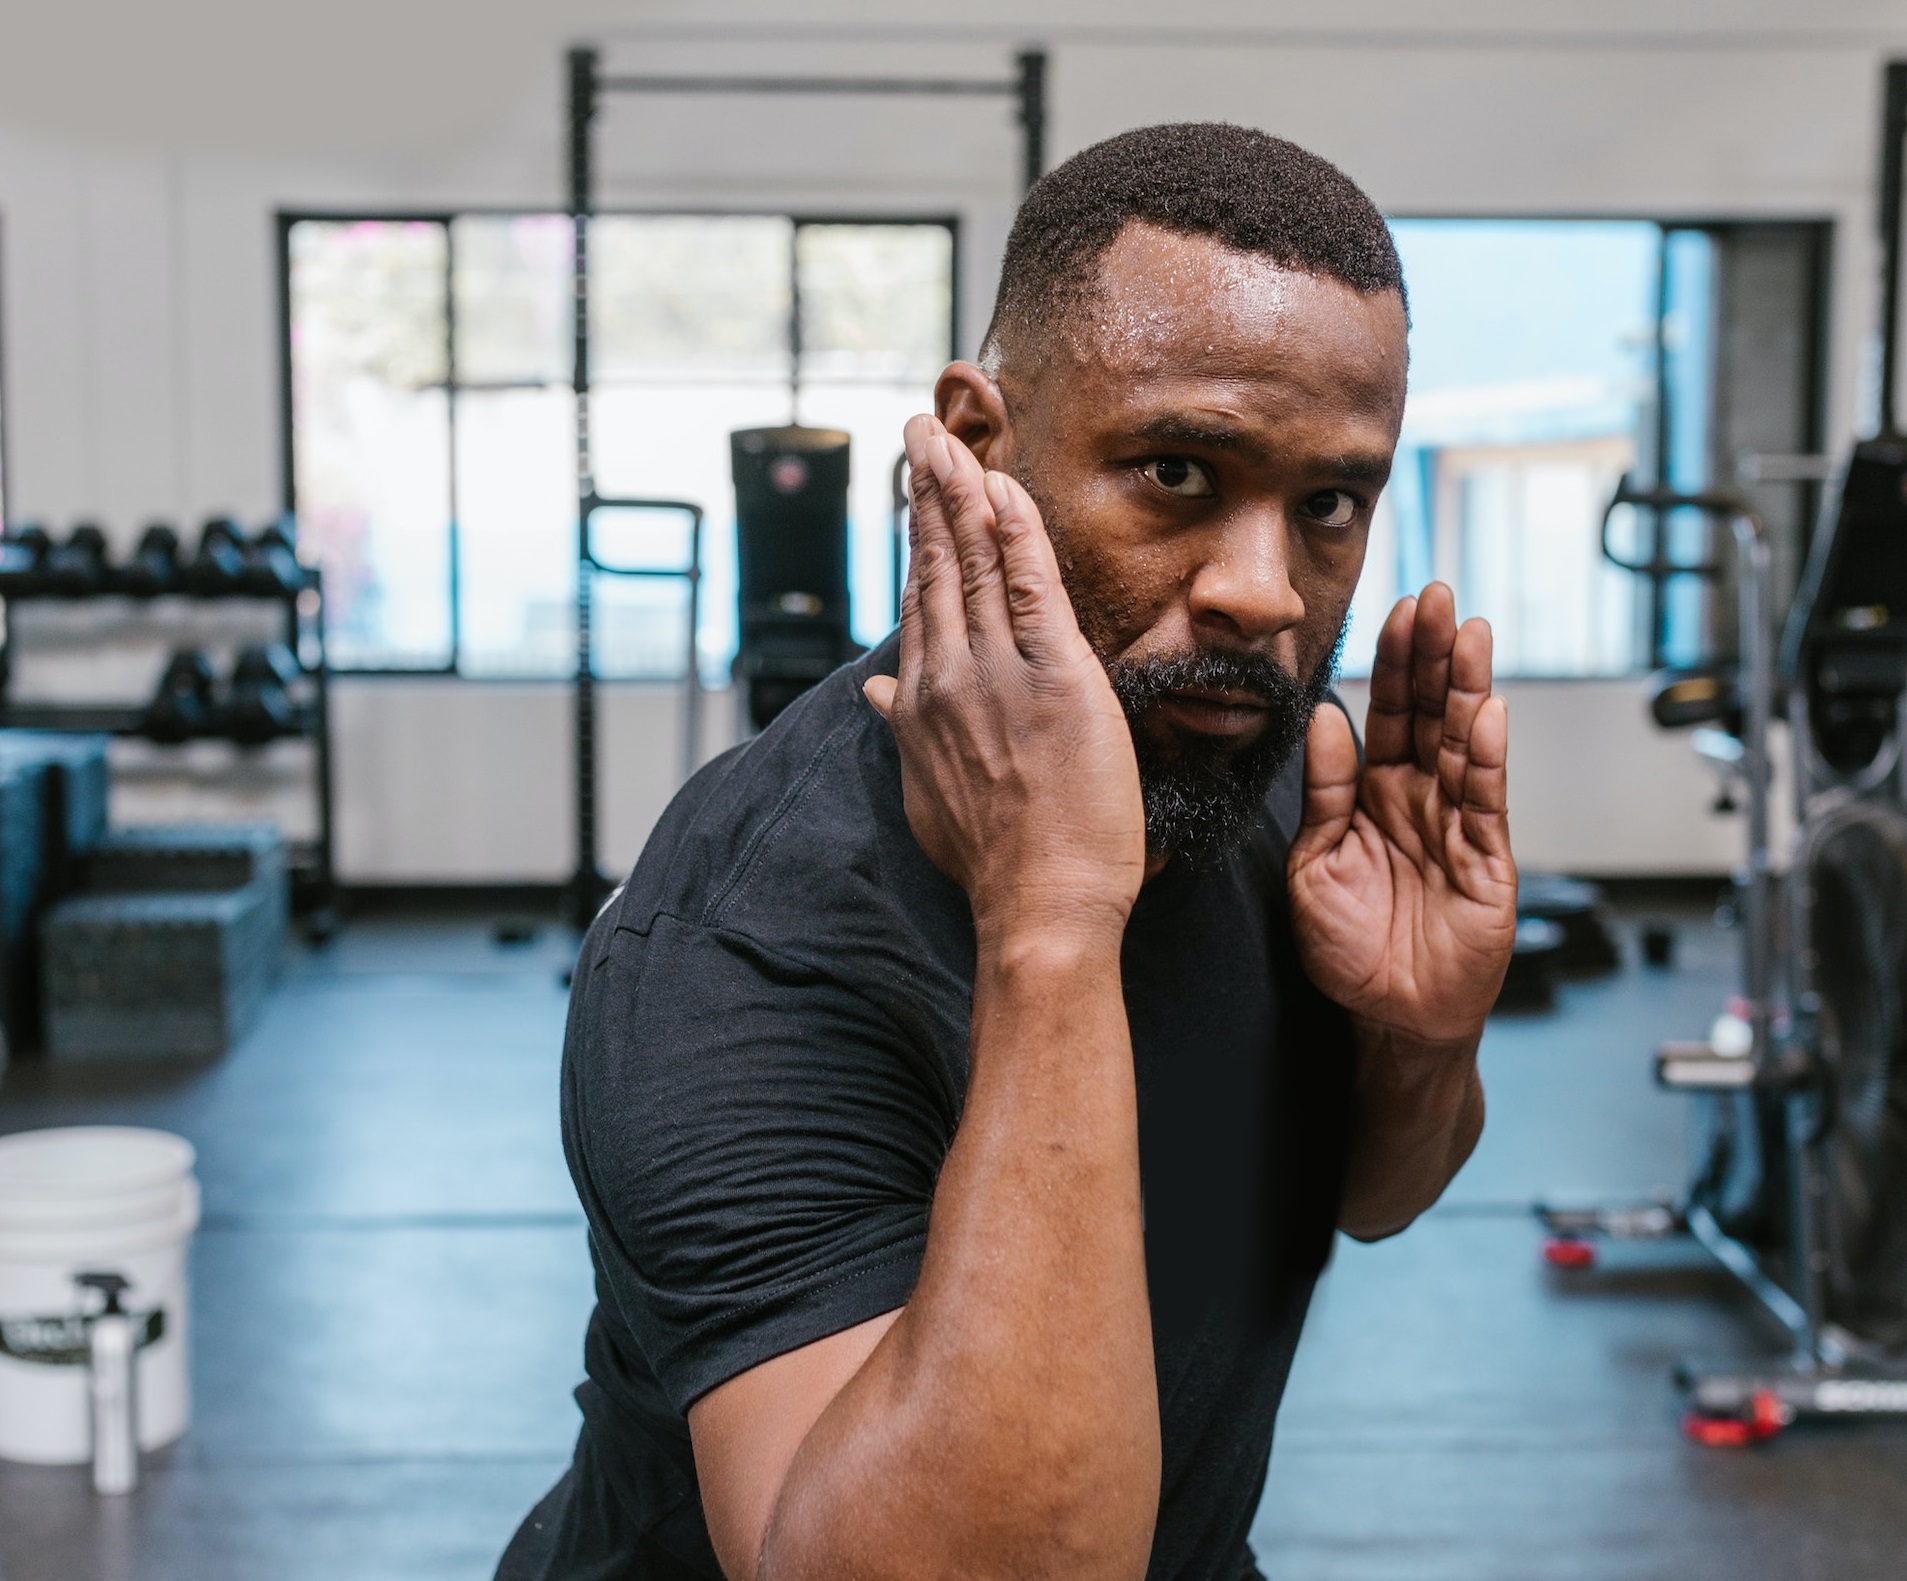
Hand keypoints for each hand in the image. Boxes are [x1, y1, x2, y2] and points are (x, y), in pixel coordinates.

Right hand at [863, 416, 1144, 945]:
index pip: (920, 600)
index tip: (917, 493)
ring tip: (948, 435)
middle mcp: (948, 677)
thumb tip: (876, 693)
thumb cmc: (994, 861)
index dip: (919, 539)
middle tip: (920, 430)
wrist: (1038, 905)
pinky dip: (1017, 531)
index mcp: (921, 703)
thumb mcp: (927, 794)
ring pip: (976, 562)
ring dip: (962, 491)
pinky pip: (1031, 584)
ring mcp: (998, 673)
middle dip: (928, 491)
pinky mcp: (1055, 676)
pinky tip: (1004, 486)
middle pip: (938, 565)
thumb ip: (903, 732)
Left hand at [1287, 584, 1516, 1043]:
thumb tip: (1324, 718)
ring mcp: (1457, 825)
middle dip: (1433, 655)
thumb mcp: (1315, 861)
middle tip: (1438, 598)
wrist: (1386, 1017)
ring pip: (1463, 743)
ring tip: (1470, 634)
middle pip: (1429, 713)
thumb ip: (1323, 791)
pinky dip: (1488, 755)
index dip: (1392, 663)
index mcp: (1373, 793)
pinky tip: (1488, 712)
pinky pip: (1485, 800)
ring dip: (1466, 688)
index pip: (1386, 713)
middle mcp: (1419, 799)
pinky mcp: (1486, 861)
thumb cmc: (1347, 947)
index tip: (1397, 610)